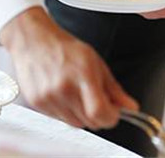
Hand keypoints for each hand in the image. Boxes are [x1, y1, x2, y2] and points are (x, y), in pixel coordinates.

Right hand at [0, 6, 137, 128]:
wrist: (33, 40)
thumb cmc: (65, 48)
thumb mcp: (95, 62)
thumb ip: (114, 88)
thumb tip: (131, 107)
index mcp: (83, 74)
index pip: (100, 113)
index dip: (111, 117)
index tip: (113, 113)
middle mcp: (64, 88)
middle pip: (90, 122)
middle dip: (98, 115)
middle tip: (94, 98)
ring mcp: (49, 97)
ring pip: (75, 123)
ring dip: (81, 114)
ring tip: (75, 93)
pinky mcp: (37, 103)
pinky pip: (59, 119)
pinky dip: (65, 112)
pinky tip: (62, 94)